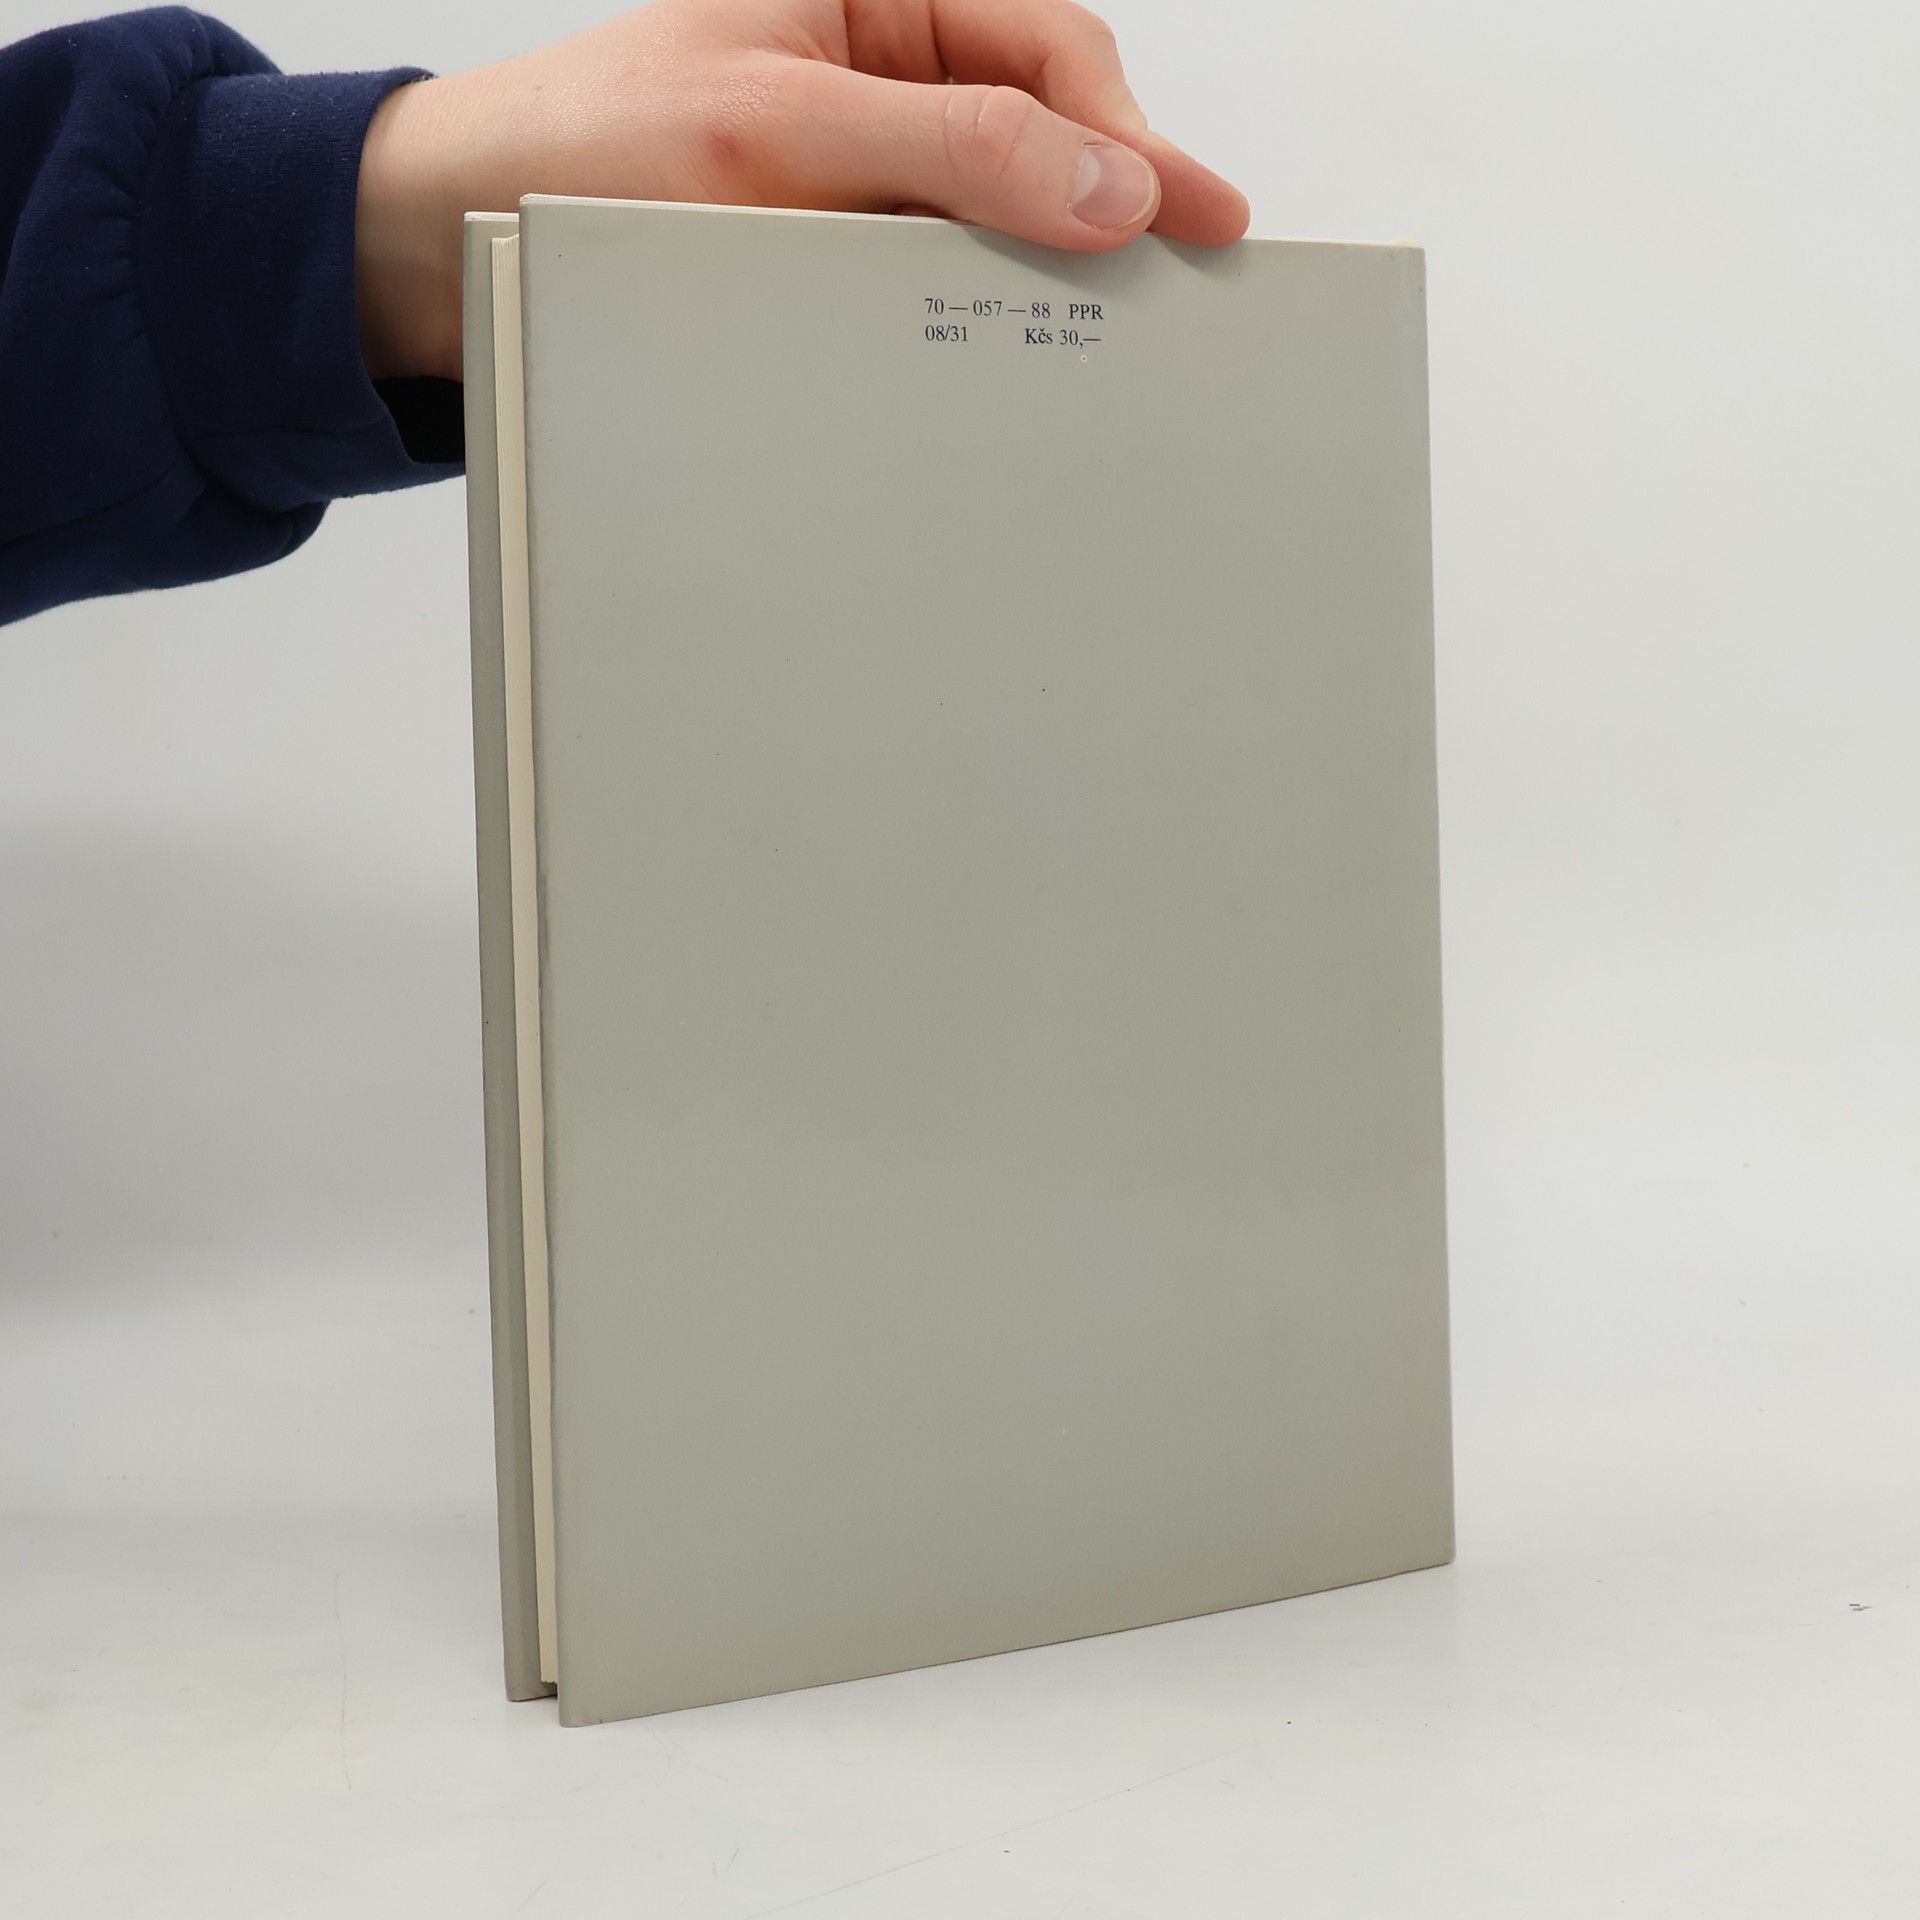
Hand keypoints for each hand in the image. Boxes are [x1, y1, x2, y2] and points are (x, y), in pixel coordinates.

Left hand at [355, 0, 1248, 380]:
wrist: (467, 237)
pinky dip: (974, 308)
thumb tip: (1107, 184)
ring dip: (1040, 263)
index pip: (1048, 46)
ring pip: (995, 204)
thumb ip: (954, 145)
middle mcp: (876, 61)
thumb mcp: (783, 128)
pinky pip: (936, 266)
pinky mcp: (833, 236)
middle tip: (1175, 282)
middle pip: (1043, 123)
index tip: (1197, 215)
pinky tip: (999, 345)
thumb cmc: (590, 143)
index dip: (1130, 135)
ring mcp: (860, 156)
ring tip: (1098, 330)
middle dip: (1104, 198)